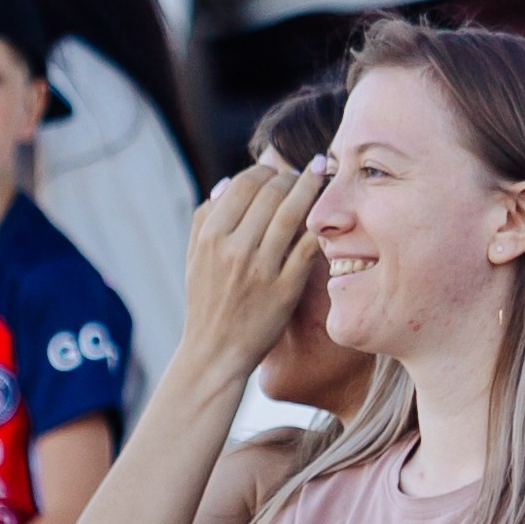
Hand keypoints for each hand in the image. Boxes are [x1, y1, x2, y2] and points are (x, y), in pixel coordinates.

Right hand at [182, 160, 329, 379]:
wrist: (215, 352)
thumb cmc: (207, 302)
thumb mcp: (195, 258)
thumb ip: (206, 218)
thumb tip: (227, 183)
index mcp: (211, 235)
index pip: (244, 184)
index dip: (267, 171)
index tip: (280, 171)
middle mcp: (234, 248)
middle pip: (270, 193)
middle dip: (292, 176)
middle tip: (306, 173)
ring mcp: (261, 269)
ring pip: (291, 214)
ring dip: (311, 190)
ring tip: (321, 178)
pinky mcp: (285, 289)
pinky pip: (308, 248)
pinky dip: (320, 226)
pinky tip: (329, 215)